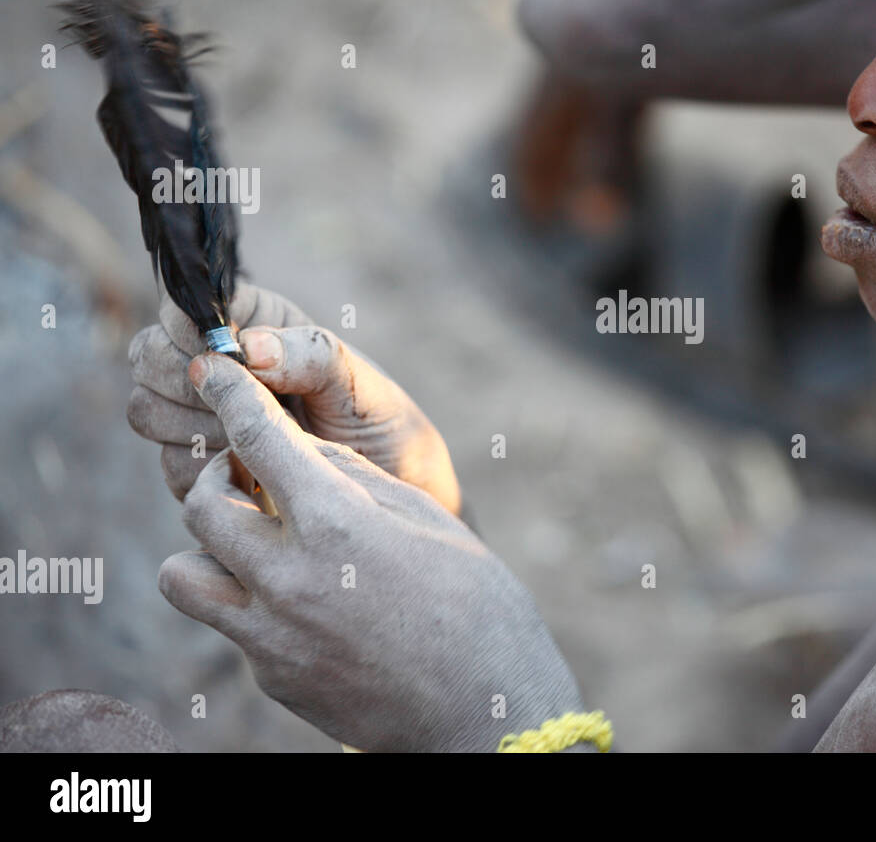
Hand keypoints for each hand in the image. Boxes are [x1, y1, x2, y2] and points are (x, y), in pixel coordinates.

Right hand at [127, 284, 459, 515]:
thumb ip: (310, 355)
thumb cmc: (383, 428)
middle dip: (190, 385)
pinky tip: (260, 477)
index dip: (191, 331)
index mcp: (257, 323)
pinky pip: (171, 466)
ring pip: (147, 412)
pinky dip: (210, 474)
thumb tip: (251, 347)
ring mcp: (202, 418)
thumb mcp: (361, 385)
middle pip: (148, 357)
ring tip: (264, 443)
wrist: (394, 499)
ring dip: (200, 430)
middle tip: (250, 409)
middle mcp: (221, 366)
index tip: (233, 362)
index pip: (184, 305)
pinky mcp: (198, 469)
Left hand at [159, 353, 583, 751]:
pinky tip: (303, 599)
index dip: (231, 392)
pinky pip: (231, 624)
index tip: (214, 368)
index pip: (259, 438)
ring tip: (255, 542)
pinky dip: (251, 599)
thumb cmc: (478, 607)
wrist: (485, 713)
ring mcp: (272, 636)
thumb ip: (356, 481)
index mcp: (336, 526)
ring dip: (209, 547)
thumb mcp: (427, 521)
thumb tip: (304, 454)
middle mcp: (287, 579)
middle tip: (250, 472)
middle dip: (218, 475)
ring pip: (183, 575)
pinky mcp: (273, 676)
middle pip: (202, 507)